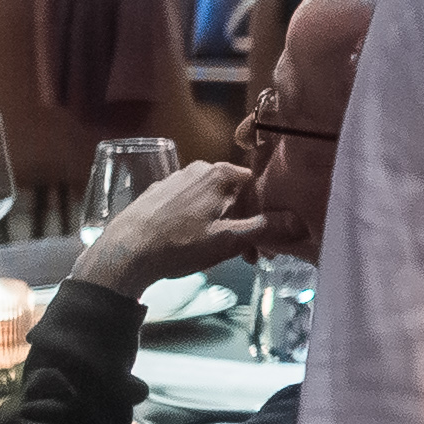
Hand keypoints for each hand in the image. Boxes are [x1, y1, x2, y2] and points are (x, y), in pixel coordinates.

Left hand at [70, 160, 268, 296]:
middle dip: (244, 223)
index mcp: (219, 174)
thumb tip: (299, 221)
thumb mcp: (229, 240)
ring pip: (211, 200)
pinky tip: (189, 243)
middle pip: (235, 194)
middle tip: (245, 255)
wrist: (123, 253)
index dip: (267, 216)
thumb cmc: (180, 244)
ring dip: (221, 223)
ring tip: (216, 253)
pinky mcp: (155, 194)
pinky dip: (197, 221)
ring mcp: (174, 180)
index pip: (259, 187)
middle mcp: (197, 169)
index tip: (266, 243)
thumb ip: (265, 228)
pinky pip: (188, 204)